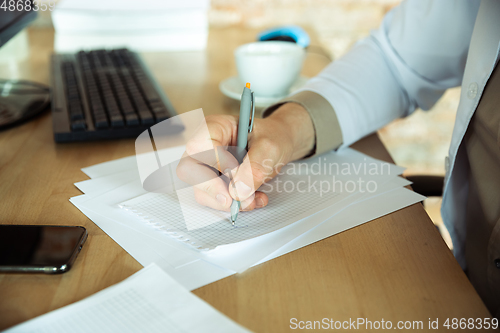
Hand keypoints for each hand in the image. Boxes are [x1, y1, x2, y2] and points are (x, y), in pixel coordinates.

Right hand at [176, 103, 314, 211]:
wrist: (279, 144)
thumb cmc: (272, 136)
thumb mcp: (270, 147)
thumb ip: (255, 166)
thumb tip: (238, 191)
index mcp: (214, 127)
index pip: (198, 146)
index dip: (215, 162)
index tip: (235, 171)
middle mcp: (204, 146)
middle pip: (189, 171)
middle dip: (213, 189)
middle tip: (234, 200)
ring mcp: (207, 166)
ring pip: (201, 190)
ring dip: (227, 201)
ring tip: (253, 199)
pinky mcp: (214, 182)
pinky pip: (215, 199)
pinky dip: (234, 204)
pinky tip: (252, 199)